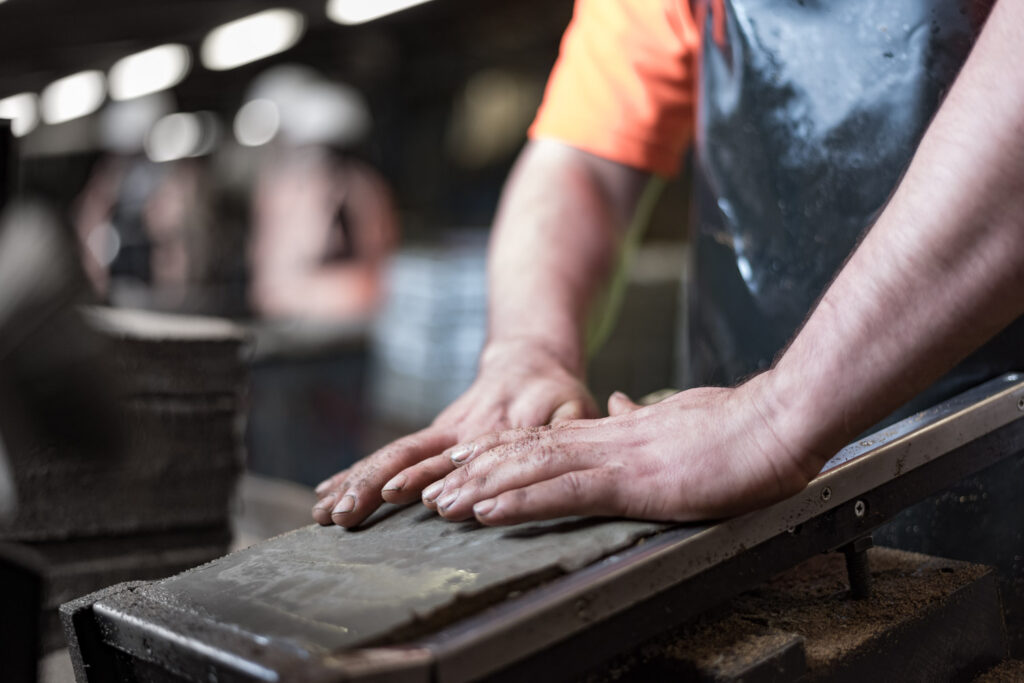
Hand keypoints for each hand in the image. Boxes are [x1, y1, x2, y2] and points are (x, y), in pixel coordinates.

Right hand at [311, 338, 597, 527]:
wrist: (529, 361)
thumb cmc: (557, 393)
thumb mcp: (573, 409)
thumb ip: (566, 432)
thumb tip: (558, 454)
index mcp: (489, 429)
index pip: (450, 456)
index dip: (422, 476)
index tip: (391, 495)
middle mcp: (455, 432)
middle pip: (405, 456)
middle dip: (369, 485)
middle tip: (342, 514)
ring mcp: (437, 434)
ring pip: (388, 457)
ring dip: (353, 483)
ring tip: (321, 513)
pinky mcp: (428, 438)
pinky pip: (386, 456)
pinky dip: (353, 475)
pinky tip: (324, 498)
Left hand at [415, 377, 823, 525]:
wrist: (779, 421)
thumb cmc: (740, 426)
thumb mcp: (680, 417)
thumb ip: (641, 416)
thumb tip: (619, 405)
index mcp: (618, 432)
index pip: (545, 441)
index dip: (499, 453)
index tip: (464, 463)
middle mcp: (606, 441)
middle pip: (525, 455)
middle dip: (474, 475)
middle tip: (430, 491)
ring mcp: (616, 458)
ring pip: (531, 471)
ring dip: (481, 489)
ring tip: (440, 505)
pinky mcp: (632, 480)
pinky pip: (563, 492)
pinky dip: (519, 502)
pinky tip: (489, 512)